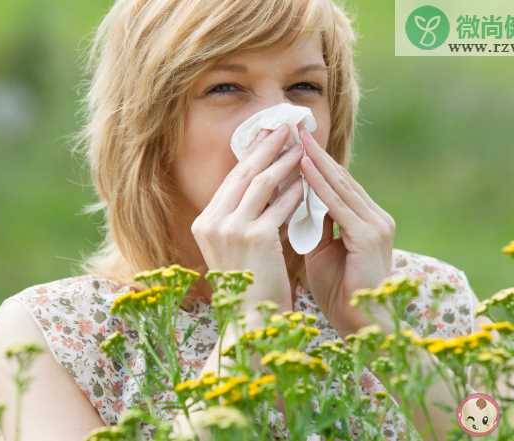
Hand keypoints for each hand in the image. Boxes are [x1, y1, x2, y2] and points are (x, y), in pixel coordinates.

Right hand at [191, 123, 303, 314]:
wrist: (249, 324)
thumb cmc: (249, 289)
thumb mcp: (238, 249)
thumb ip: (246, 218)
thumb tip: (269, 185)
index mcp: (205, 223)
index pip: (232, 180)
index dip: (252, 155)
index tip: (268, 136)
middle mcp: (212, 222)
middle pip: (244, 173)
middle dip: (267, 146)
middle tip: (286, 126)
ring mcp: (231, 228)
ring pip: (262, 183)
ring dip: (284, 161)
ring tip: (302, 146)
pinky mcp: (254, 237)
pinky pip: (280, 205)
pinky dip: (295, 191)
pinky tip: (308, 180)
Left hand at [298, 125, 396, 336]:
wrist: (362, 326)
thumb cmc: (340, 292)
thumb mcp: (322, 252)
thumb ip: (315, 226)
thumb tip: (294, 203)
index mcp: (366, 220)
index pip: (337, 184)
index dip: (314, 162)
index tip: (292, 142)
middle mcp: (375, 216)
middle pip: (340, 177)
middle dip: (313, 152)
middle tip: (292, 127)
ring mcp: (376, 224)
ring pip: (340, 185)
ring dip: (315, 160)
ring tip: (294, 137)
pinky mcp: (369, 236)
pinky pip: (339, 205)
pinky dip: (320, 185)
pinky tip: (303, 167)